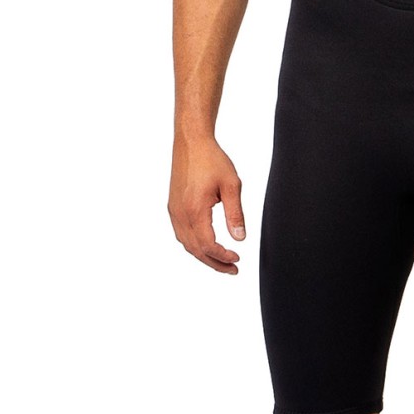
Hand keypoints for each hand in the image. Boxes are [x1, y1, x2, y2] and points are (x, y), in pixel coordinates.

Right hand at [168, 135, 246, 273]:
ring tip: (222, 262)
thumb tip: (240, 238)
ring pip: (186, 244)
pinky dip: (194, 245)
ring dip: (203, 256)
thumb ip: (235, 213)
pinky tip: (206, 246)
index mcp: (195, 210)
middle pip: (195, 250)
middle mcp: (180, 214)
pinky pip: (181, 234)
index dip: (223, 256)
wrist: (191, 143)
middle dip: (214, 263)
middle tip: (232, 269)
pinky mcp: (173, 207)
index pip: (207, 245)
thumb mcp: (231, 185)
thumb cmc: (212, 160)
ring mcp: (174, 211)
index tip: (237, 258)